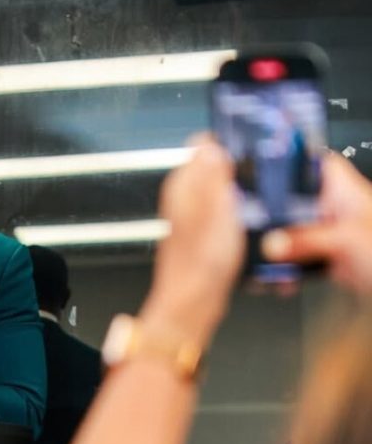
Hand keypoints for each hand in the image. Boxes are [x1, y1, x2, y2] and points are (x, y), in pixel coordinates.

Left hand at [140, 139, 244, 346]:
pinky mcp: (203, 232)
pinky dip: (238, 217)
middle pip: (218, 166)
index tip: (252, 154)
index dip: (230, 144)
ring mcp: (193, 214)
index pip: (205, 143)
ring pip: (224, 190)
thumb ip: (213, 174)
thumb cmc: (200, 262)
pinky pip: (226, 213)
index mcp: (183, 183)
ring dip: (241, 195)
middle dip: (240, 170)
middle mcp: (185, 195)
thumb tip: (211, 143)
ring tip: (255, 207)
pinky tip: (247, 228)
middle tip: (259, 184)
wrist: (193, 301)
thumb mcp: (216, 209)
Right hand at [261, 152, 371, 295]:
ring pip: (288, 232)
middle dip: (267, 217)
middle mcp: (331, 207)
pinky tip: (276, 280)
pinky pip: (295, 258)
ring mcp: (327, 232)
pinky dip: (284, 270)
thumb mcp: (348, 240)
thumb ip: (306, 240)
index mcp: (341, 189)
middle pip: (288, 201)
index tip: (253, 172)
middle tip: (247, 226)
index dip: (280, 162)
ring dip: (272, 248)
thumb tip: (270, 243)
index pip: (307, 162)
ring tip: (259, 261)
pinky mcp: (325, 256)